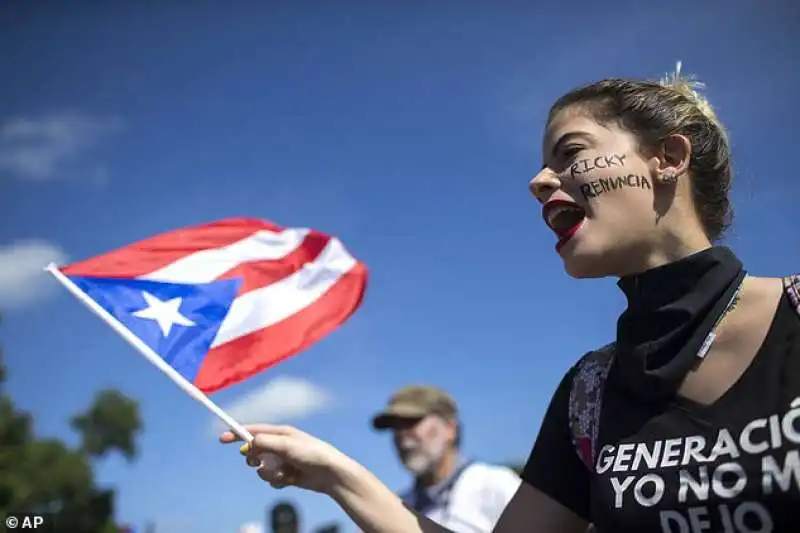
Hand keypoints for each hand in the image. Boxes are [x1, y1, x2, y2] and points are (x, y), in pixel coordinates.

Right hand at [220, 424, 351, 493]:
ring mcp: (283, 461)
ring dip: (268, 473)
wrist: (330, 474)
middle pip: (254, 451)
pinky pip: (271, 480)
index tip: (222, 439)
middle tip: (260, 462)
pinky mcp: (286, 475)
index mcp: (281, 433)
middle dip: (254, 459)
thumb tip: (247, 444)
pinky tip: (290, 479)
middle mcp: (280, 445)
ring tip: (283, 473)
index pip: (254, 430)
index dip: (237, 433)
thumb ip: (265, 443)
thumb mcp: (286, 445)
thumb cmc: (312, 454)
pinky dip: (277, 481)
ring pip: (261, 469)